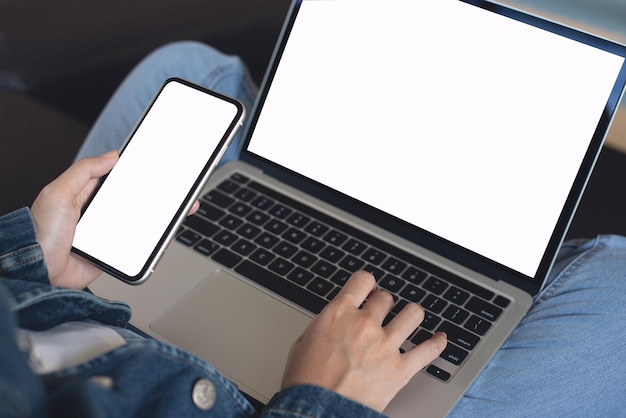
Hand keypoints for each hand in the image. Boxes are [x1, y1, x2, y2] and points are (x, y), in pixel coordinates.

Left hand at [31, 151, 200, 289]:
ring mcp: (108, 233)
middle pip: (135, 199)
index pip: (117, 178)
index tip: (157, 166)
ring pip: (141, 221)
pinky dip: (153, 240)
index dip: (136, 172)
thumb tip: (110, 155)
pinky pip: (138, 245)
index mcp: (86, 194)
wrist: (39, 272)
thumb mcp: (59, 193)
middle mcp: (99, 212)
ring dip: (160, 217)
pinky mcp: (113, 252)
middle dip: (157, 194)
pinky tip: (166, 234)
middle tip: (177, 189)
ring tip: (180, 210)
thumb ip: (84, 171)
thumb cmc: (42, 233)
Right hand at [281, 270, 446, 411]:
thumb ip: (325, 324)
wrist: (316, 412)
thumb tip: (336, 319)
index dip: (366, 283)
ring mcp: (385, 346)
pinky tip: (440, 339)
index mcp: (339, 313)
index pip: (363, 280)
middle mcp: (365, 324)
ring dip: (411, 315)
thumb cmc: (304, 382)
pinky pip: (429, 350)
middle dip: (383, 304)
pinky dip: (437, 343)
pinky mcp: (400, 370)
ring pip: (413, 314)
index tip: (368, 289)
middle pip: (386, 298)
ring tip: (410, 319)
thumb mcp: (303, 342)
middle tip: (381, 312)